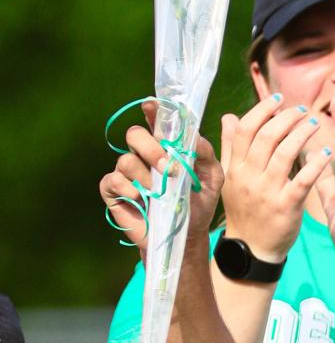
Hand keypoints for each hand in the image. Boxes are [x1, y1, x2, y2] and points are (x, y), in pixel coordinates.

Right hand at [100, 101, 225, 247]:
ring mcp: (126, 172)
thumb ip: (206, 154)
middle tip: (167, 168)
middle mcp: (143, 155)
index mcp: (165, 148)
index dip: (151, 111)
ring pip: (126, 159)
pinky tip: (141, 199)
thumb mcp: (212, 179)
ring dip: (144, 176)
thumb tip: (194, 135)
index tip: (151, 105)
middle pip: (135, 135)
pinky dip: (128, 188)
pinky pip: (113, 180)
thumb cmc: (198, 205)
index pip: (154, 122)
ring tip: (158, 193)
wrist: (186, 236)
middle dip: (151, 148)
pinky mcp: (114, 190)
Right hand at [218, 93, 329, 260]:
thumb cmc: (244, 211)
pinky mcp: (286, 207)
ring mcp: (267, 192)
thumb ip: (230, 147)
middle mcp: (249, 178)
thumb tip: (229, 116)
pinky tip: (327, 153)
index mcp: (235, 169)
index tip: (278, 99)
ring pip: (285, 154)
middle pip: (266, 137)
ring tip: (315, 123)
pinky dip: (316, 164)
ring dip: (302, 134)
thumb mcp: (231, 179)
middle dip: (286, 118)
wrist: (251, 249)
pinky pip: (303, 180)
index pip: (244, 130)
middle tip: (301, 109)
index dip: (261, 110)